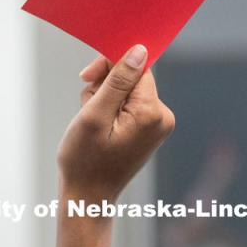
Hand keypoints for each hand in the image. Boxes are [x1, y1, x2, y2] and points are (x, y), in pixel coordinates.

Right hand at [57, 44, 174, 203]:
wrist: (88, 196)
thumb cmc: (84, 160)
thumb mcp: (94, 115)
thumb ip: (117, 80)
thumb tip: (140, 50)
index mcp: (151, 112)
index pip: (137, 66)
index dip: (110, 65)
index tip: (87, 77)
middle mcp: (162, 117)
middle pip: (133, 77)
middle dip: (105, 85)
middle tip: (87, 107)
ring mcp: (157, 126)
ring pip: (128, 91)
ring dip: (105, 98)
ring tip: (92, 122)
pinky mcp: (148, 131)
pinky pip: (129, 106)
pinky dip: (111, 110)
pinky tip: (100, 127)